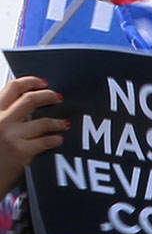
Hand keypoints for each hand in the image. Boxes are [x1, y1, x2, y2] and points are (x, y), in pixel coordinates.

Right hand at [0, 76, 66, 192]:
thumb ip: (4, 116)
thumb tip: (27, 104)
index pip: (12, 88)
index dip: (31, 82)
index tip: (44, 83)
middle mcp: (0, 120)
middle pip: (31, 99)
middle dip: (48, 96)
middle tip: (58, 98)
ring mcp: (10, 136)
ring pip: (43, 121)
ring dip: (58, 122)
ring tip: (64, 124)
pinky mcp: (21, 152)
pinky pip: (46, 141)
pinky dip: (56, 139)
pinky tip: (59, 139)